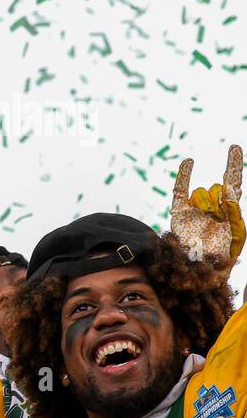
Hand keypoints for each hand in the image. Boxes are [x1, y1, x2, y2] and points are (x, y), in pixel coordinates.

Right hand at [171, 146, 243, 267]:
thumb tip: (227, 190)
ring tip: (205, 221)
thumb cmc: (222, 255)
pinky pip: (180, 190)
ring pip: (202, 192)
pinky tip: (190, 162)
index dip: (233, 164)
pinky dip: (184, 175)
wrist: (199, 269)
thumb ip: (235, 212)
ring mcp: (195, 208)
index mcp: (230, 210)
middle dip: (218, 201)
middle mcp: (212, 206)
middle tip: (217, 218)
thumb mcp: (238, 235)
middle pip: (216, 189)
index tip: (234, 148)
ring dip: (206, 204)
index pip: (233, 182)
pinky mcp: (180, 212)